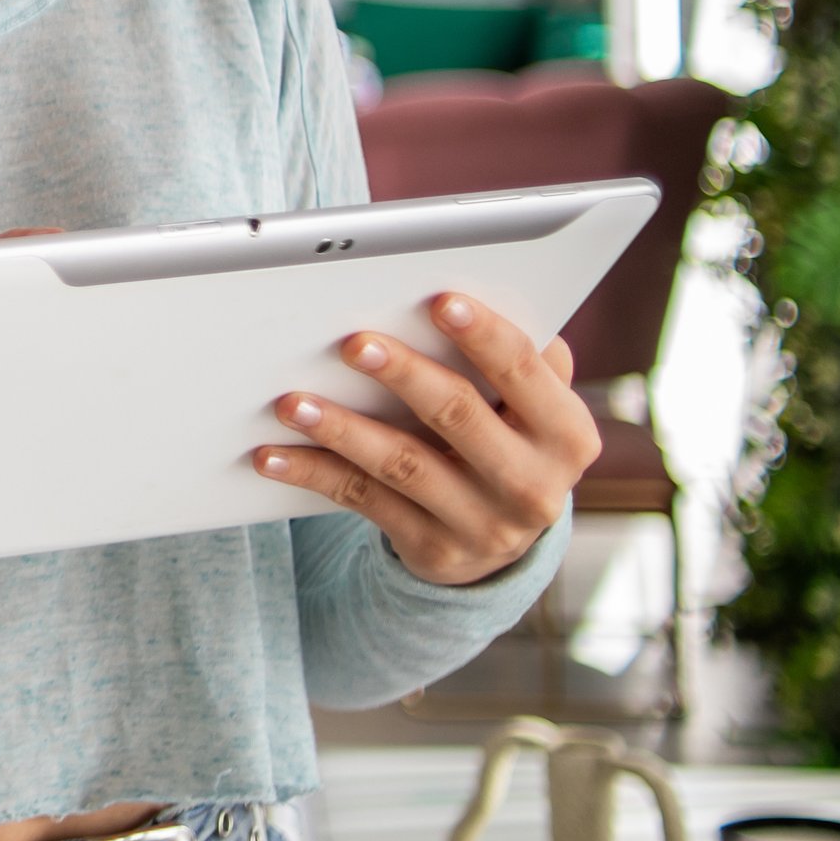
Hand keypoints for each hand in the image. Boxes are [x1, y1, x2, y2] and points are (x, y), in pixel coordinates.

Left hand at [254, 294, 598, 584]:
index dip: (484, 334)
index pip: (526, 371)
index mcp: (567, 435)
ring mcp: (483, 525)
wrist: (501, 543)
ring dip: (342, 429)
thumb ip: (521, 360)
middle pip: (459, 416)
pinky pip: (363, 501)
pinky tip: (272, 454)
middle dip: (405, 375)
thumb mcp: (533, 408)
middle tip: (353, 342)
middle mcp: (534, 486)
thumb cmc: (508, 439)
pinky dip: (313, 473)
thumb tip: (476, 290)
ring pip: (402, 465)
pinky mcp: (432, 550)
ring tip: (292, 401)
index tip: (441, 298)